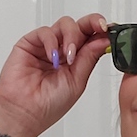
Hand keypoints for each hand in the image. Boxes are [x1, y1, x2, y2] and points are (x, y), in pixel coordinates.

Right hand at [0, 13, 109, 136]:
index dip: (101, 32)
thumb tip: (104, 40)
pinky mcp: (30, 43)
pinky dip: (51, 41)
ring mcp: (47, 46)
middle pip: (80, 26)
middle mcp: (63, 51)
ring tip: (69, 55)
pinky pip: (45, 32)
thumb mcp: (77, 81)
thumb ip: (89, 58)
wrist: (25, 113)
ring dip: (72, 36)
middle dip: (92, 23)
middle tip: (99, 27)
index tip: (111, 31)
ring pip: (65, 24)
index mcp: (77, 61)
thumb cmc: (48, 105)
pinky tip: (52, 58)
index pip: (92, 39)